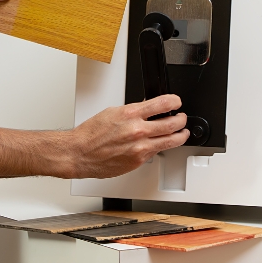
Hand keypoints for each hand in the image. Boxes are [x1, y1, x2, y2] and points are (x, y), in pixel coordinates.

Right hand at [63, 95, 189, 178]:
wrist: (80, 153)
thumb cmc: (91, 134)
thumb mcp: (113, 112)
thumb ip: (133, 111)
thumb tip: (148, 109)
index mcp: (130, 114)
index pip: (162, 104)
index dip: (174, 102)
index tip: (177, 102)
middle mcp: (137, 130)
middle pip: (172, 124)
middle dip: (181, 120)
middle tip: (182, 118)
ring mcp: (140, 147)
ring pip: (171, 141)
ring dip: (180, 135)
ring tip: (182, 132)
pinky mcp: (139, 160)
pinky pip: (157, 152)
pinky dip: (162, 146)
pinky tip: (162, 143)